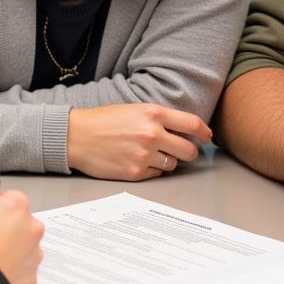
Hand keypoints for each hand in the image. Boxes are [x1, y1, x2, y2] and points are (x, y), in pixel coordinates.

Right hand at [0, 190, 43, 283]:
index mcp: (16, 205)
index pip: (7, 197)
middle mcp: (31, 227)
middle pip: (19, 221)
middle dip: (4, 228)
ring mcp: (34, 253)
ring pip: (23, 246)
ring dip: (10, 250)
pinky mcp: (32, 277)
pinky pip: (22, 269)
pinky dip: (11, 270)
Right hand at [67, 103, 211, 180]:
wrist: (76, 136)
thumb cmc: (104, 120)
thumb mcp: (134, 109)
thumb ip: (159, 119)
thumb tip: (183, 132)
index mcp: (153, 114)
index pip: (192, 124)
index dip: (204, 132)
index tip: (206, 136)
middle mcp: (152, 134)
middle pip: (189, 150)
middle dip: (190, 152)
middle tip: (184, 151)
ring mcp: (144, 155)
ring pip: (173, 164)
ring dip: (169, 161)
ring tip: (154, 154)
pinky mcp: (135, 173)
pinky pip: (157, 174)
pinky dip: (153, 170)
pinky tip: (139, 161)